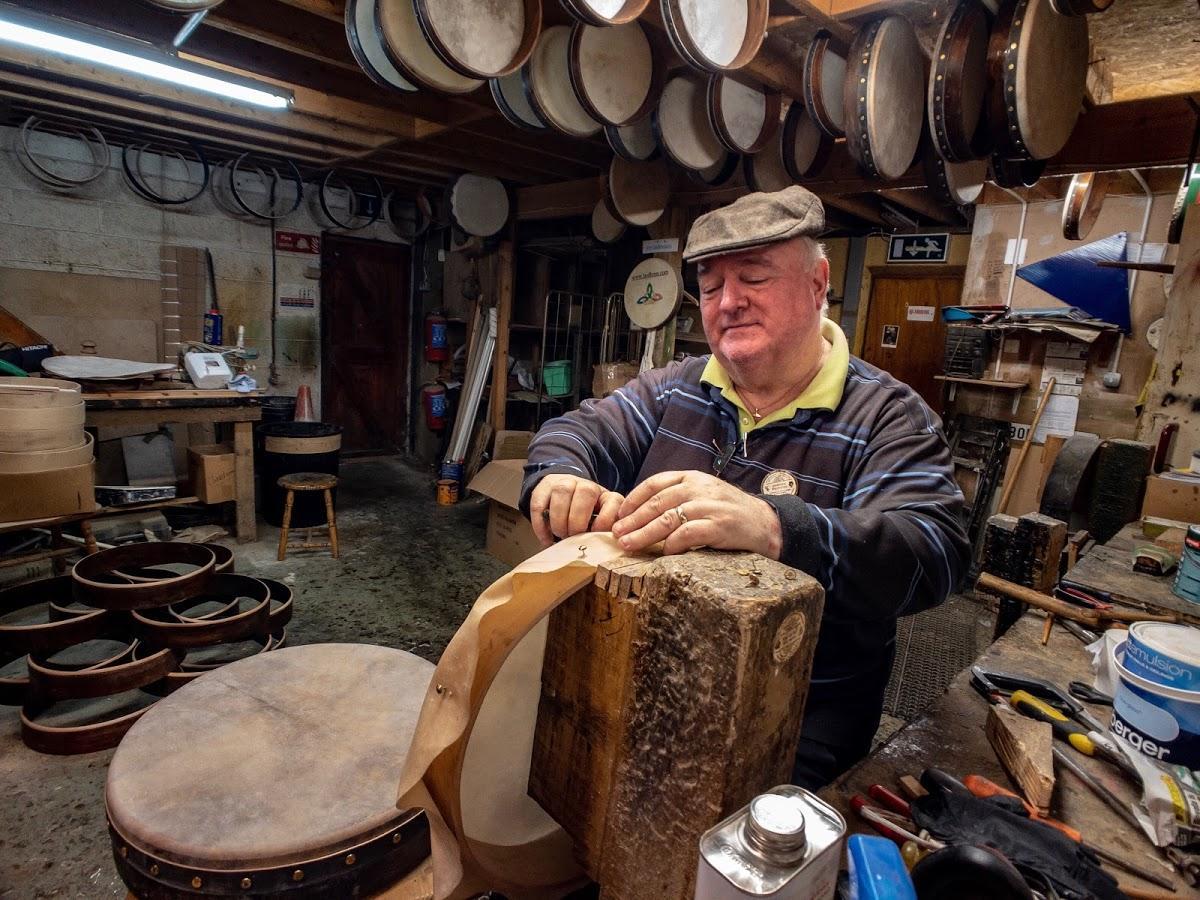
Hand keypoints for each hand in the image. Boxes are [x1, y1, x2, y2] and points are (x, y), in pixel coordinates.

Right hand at [529, 475, 624, 546]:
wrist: (565, 494)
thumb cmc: (585, 518)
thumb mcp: (598, 524)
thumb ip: (603, 534)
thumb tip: (601, 551)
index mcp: (605, 496)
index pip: (613, 500)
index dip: (606, 519)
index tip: (596, 535)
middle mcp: (586, 485)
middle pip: (586, 492)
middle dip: (578, 520)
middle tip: (573, 537)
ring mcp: (564, 483)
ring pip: (562, 493)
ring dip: (559, 520)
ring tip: (560, 535)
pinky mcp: (544, 488)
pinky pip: (539, 504)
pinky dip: (541, 525)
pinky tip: (546, 538)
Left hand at [611, 471, 782, 556]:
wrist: (768, 524)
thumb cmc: (731, 513)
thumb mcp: (705, 495)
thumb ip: (679, 498)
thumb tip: (643, 514)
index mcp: (693, 478)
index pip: (655, 483)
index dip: (634, 499)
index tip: (620, 515)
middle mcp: (699, 488)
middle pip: (656, 503)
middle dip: (633, 520)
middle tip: (617, 534)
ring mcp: (709, 506)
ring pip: (667, 518)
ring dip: (643, 534)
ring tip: (628, 545)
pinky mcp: (719, 526)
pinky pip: (687, 534)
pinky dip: (672, 544)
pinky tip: (663, 553)